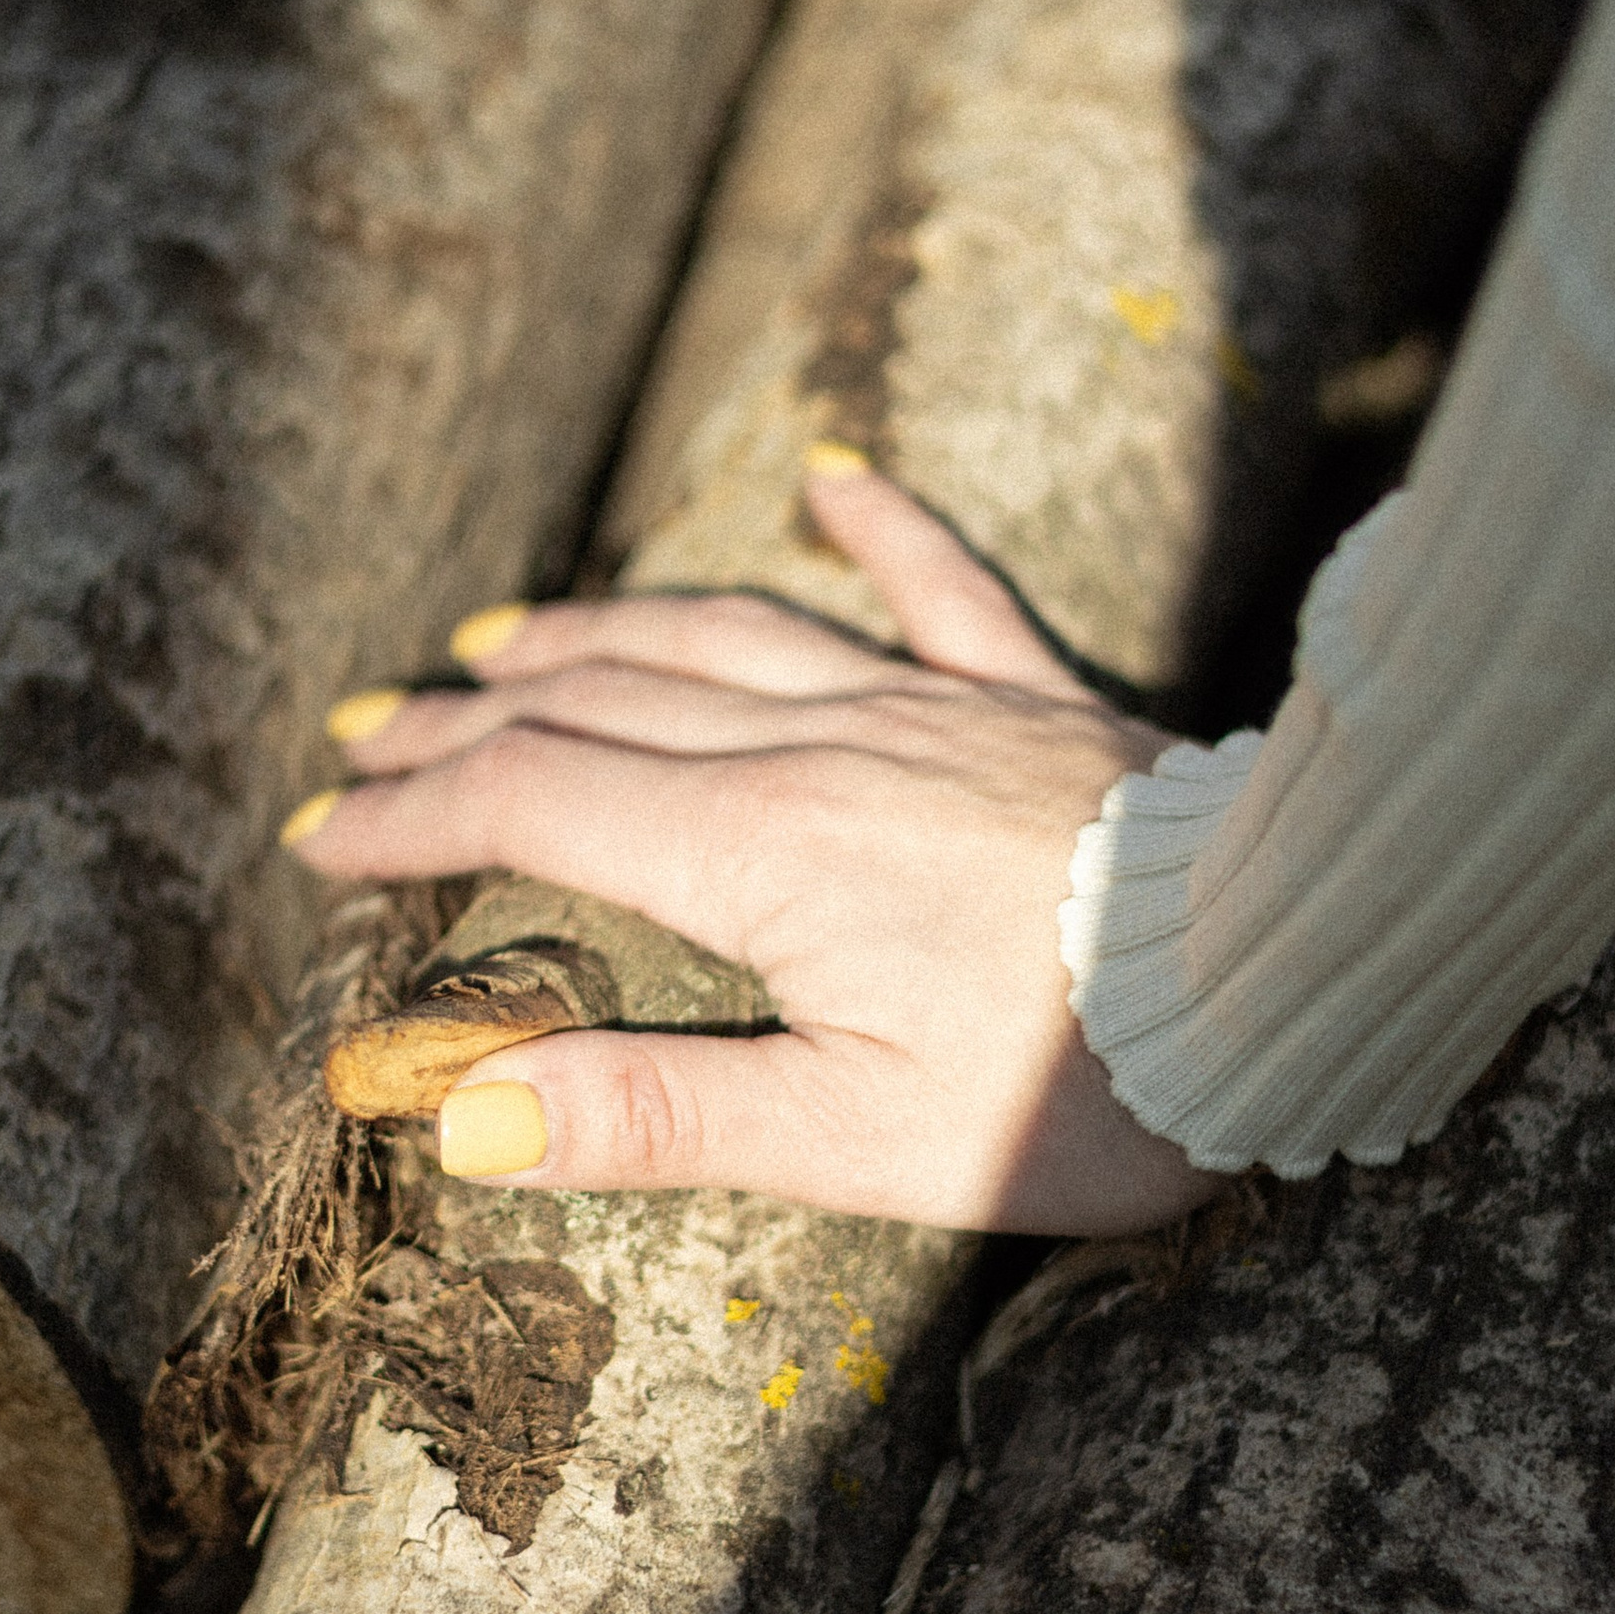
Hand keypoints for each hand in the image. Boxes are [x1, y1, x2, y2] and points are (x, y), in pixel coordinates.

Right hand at [286, 456, 1217, 1232]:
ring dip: (598, 632)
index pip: (534, 806)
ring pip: (723, 636)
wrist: (1290, 982)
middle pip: (599, 707)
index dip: (414, 817)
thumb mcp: (854, 1138)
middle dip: (465, 723)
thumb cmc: (1081, 1090)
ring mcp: (932, 708)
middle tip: (367, 736)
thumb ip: (654, 1114)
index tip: (324, 840)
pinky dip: (877, 526)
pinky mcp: (1036, 703)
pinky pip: (940, 587)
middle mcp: (824, 747)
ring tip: (505, 639)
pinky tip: (832, 475)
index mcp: (760, 853)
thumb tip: (459, 1117)